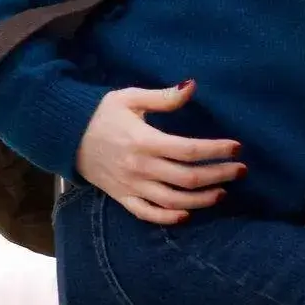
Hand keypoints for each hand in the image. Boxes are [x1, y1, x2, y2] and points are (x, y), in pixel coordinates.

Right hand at [76, 81, 244, 226]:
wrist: (64, 136)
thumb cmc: (100, 113)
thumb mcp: (129, 98)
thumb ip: (163, 96)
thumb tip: (192, 86)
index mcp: (144, 140)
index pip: (189, 150)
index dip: (216, 151)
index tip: (237, 148)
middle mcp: (140, 167)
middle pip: (188, 178)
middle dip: (219, 175)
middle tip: (240, 170)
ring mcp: (131, 186)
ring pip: (174, 200)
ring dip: (202, 199)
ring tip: (222, 191)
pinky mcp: (122, 197)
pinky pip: (147, 214)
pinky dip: (168, 218)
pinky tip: (187, 215)